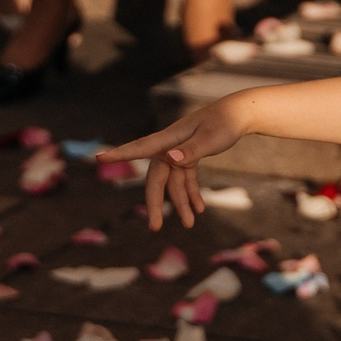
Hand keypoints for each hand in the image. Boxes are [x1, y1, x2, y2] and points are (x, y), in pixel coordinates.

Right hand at [96, 99, 247, 229]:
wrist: (241, 113)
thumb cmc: (225, 122)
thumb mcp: (210, 138)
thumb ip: (190, 150)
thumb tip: (169, 158)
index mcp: (169, 139)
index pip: (140, 148)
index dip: (120, 154)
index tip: (99, 158)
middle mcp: (170, 146)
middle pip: (157, 177)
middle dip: (156, 202)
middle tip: (155, 227)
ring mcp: (179, 151)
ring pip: (173, 182)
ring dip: (181, 202)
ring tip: (190, 224)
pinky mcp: (189, 154)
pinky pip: (185, 178)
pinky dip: (191, 193)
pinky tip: (199, 209)